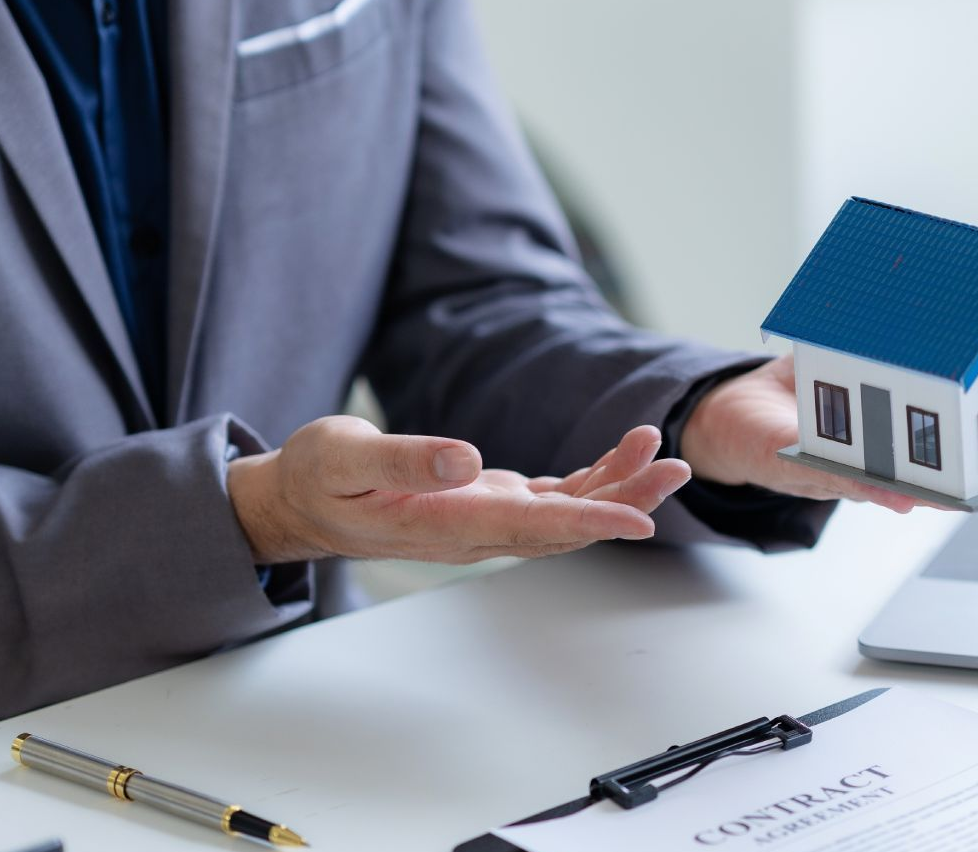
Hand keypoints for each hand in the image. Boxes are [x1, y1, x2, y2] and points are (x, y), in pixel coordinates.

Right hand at [229, 416, 690, 564]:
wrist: (301, 501)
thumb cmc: (317, 478)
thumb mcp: (345, 460)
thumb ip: (404, 461)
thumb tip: (465, 461)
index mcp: (446, 523)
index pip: (532, 527)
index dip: (591, 521)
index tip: (641, 519)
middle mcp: (477, 529)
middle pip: (568, 524)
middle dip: (627, 500)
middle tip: (677, 470)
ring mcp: (488, 518)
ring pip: (570, 511)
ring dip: (620, 485)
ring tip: (663, 451)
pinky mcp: (492, 501)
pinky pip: (556, 496)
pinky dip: (595, 475)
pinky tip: (626, 449)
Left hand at [679, 356, 977, 512]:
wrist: (731, 415)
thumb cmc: (801, 389)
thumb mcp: (855, 356)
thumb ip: (892, 346)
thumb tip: (945, 307)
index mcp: (895, 435)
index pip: (956, 451)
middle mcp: (875, 463)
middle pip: (939, 484)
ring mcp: (838, 469)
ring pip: (894, 487)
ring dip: (934, 494)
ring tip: (972, 498)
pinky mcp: (795, 465)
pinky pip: (831, 475)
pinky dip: (861, 482)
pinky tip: (892, 492)